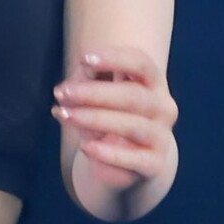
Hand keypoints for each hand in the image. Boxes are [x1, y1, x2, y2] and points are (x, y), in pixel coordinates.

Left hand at [52, 45, 177, 191]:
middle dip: (94, 93)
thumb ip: (87, 82)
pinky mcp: (155, 164)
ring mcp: (161, 136)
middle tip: (61, 92)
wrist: (124, 164)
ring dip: (94, 119)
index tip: (84, 59)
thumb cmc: (108, 119)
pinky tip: (85, 147)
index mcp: (152, 83)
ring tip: (64, 115)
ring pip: (132, 126)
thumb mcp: (95, 98)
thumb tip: (76, 78)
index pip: (141, 63)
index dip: (114, 59)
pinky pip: (134, 159)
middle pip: (133, 96)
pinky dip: (108, 153)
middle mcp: (163, 107)